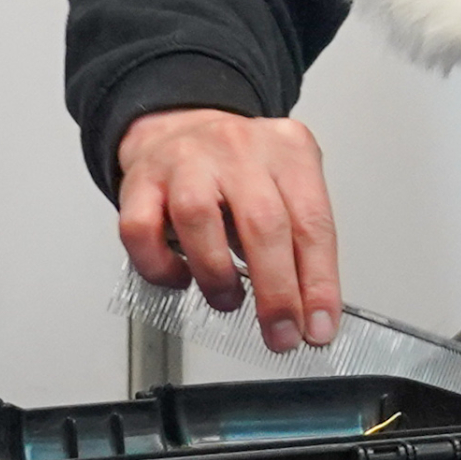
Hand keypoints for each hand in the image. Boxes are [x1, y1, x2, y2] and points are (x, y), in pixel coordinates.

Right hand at [117, 109, 341, 352]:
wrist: (181, 126)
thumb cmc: (239, 169)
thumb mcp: (286, 186)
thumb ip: (299, 240)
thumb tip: (310, 309)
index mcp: (288, 150)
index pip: (312, 221)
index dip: (318, 281)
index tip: (319, 326)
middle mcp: (239, 148)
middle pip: (264, 222)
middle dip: (276, 292)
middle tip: (280, 333)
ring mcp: (187, 161)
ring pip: (198, 218)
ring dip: (217, 275)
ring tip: (228, 300)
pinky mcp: (141, 181)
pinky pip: (141, 230)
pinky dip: (160, 267)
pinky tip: (179, 278)